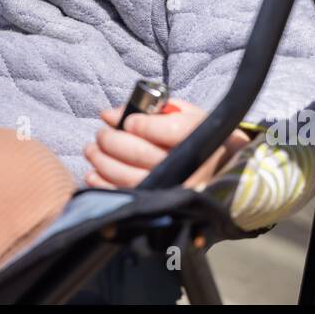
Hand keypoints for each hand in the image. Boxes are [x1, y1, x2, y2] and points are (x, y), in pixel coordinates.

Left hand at [83, 97, 250, 190]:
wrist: (221, 171)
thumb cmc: (196, 135)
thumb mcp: (183, 113)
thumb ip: (150, 109)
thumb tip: (110, 114)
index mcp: (198, 137)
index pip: (165, 131)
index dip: (138, 124)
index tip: (127, 121)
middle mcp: (187, 166)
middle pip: (140, 153)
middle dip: (111, 141)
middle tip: (101, 134)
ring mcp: (172, 189)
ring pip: (128, 176)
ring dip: (102, 161)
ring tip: (93, 150)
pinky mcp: (159, 205)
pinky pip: (126, 195)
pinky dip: (104, 184)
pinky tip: (94, 173)